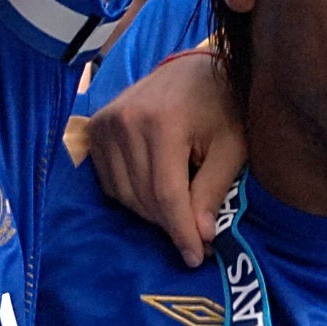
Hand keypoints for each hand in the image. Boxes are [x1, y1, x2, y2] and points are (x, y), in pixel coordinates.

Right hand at [77, 43, 242, 267]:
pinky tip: (155, 191)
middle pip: (143, 198)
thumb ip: (213, 189)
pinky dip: (132, 196)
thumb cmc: (220, 105)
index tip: (195, 258)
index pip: (166, 193)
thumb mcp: (231, 146)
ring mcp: (105, 124)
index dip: (181, 231)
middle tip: (196, 238)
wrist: (192, 68)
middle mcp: (125, 122)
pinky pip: (110, 183)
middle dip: (170, 225)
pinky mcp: (95, 129)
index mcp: (162, 122)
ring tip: (179, 212)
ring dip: (151, 213)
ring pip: (124, 195)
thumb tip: (201, 236)